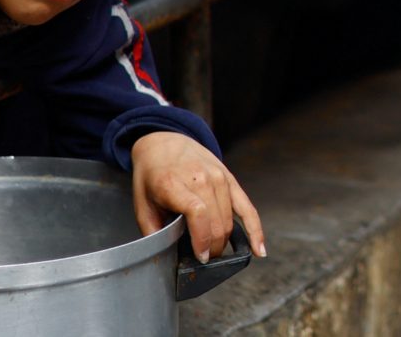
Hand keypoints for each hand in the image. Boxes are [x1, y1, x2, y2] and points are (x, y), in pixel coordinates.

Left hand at [131, 131, 265, 262]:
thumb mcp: (141, 204)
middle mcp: (200, 177)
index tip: (201, 256)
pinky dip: (255, 230)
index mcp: (174, 184)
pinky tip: (259, 249)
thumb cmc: (151, 176)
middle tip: (203, 257)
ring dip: (224, 241)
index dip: (202, 239)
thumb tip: (167, 257)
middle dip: (213, 248)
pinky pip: (247, 207)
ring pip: (230, 220)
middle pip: (217, 222)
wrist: (163, 142)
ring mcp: (218, 176)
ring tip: (213, 249)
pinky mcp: (230, 178)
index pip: (198, 213)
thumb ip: (154, 232)